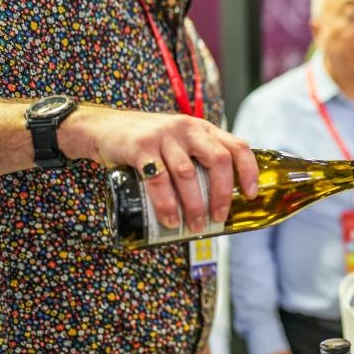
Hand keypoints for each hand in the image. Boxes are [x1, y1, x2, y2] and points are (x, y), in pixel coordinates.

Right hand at [59, 105, 258, 231]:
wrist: (102, 128)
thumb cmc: (147, 142)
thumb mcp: (178, 142)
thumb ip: (196, 159)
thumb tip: (216, 202)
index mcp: (202, 129)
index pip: (237, 146)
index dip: (248, 170)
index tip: (250, 194)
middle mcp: (188, 128)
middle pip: (217, 161)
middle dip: (221, 194)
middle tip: (218, 218)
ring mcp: (164, 136)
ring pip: (188, 174)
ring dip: (194, 205)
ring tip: (194, 226)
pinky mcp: (140, 147)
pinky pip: (158, 179)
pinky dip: (166, 203)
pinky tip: (170, 219)